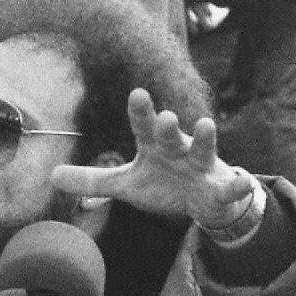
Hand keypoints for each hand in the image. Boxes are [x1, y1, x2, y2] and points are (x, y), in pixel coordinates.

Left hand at [50, 88, 253, 228]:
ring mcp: (202, 168)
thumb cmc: (164, 183)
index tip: (137, 94)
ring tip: (206, 125)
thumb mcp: (125, 184)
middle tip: (166, 116)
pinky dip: (238, 185)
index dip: (141, 112)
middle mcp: (179, 150)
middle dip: (169, 127)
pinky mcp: (219, 188)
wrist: (204, 201)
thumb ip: (91, 180)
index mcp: (155, 147)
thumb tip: (51, 175)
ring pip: (204, 151)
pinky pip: (230, 187)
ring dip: (206, 139)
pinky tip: (244, 181)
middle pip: (172, 136)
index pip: (144, 127)